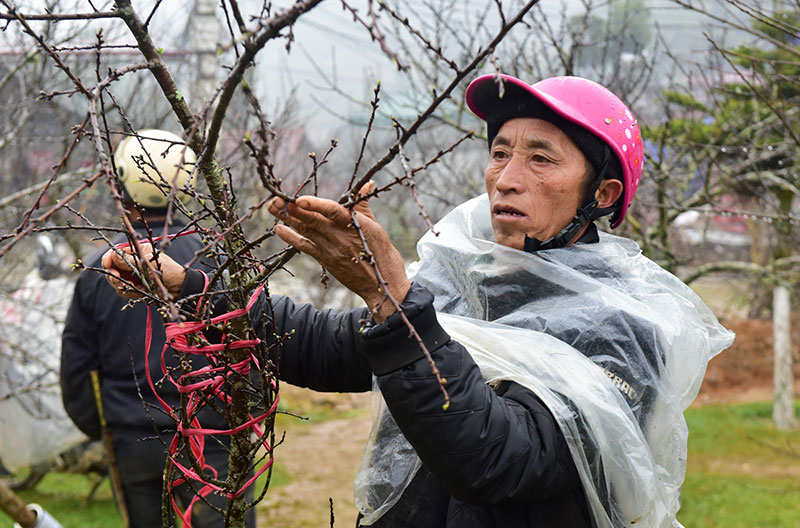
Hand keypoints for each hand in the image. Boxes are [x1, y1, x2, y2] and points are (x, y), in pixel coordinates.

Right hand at [101, 242, 185, 299]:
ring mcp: (132, 276)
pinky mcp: (134, 287)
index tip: (108, 266)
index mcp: (135, 252)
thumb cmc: (168, 271)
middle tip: (118, 280)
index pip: (114, 253)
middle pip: (111, 268)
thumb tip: (113, 255)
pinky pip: (123, 291)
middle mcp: (131, 263)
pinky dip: (129, 292)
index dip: (108, 259)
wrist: (179, 288)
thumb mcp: (149, 263)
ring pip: (115, 281)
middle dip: (113, 275)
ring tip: (133, 286)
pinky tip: (140, 291)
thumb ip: (130, 261)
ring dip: (122, 285)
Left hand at [267, 183, 410, 321]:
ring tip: (273, 207)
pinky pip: (306, 247)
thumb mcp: (377, 227)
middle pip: (312, 220)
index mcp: (356, 225)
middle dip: (292, 208)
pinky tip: (279, 229)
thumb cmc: (383, 255)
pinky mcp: (326, 260)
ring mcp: (331, 250)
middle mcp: (341, 237)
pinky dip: (292, 238)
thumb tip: (368, 184)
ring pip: (306, 231)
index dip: (314, 205)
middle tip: (276, 198)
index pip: (332, 211)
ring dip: (288, 219)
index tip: (299, 199)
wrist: (382, 286)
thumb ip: (364, 205)